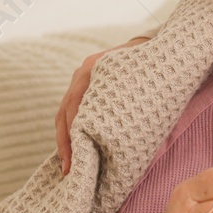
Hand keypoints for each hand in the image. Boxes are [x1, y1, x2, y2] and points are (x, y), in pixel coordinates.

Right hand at [55, 35, 150, 174]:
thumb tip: (127, 137)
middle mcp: (82, 73)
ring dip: (65, 138)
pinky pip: (70, 109)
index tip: (74, 158)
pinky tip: (73, 148)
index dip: (71, 134)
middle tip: (69, 168)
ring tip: (68, 164)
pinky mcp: (82, 85)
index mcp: (93, 69)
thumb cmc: (148, 67)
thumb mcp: (140, 82)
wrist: (147, 44)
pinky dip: (70, 129)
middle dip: (65, 142)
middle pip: (64, 112)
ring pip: (64, 112)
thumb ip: (129, 101)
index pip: (73, 106)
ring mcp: (79, 78)